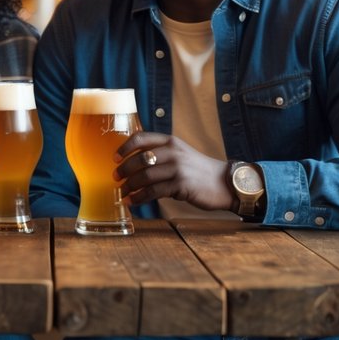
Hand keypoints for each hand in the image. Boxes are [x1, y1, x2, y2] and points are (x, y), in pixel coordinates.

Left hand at [113, 132, 233, 210]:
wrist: (224, 182)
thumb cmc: (198, 170)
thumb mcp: (181, 154)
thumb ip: (161, 154)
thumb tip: (133, 163)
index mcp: (171, 141)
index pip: (141, 138)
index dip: (124, 147)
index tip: (115, 158)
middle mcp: (174, 152)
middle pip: (139, 159)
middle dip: (124, 170)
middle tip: (116, 178)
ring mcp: (178, 168)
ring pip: (145, 177)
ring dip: (130, 186)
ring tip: (123, 193)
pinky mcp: (181, 185)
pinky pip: (153, 191)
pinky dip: (140, 197)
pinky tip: (133, 201)